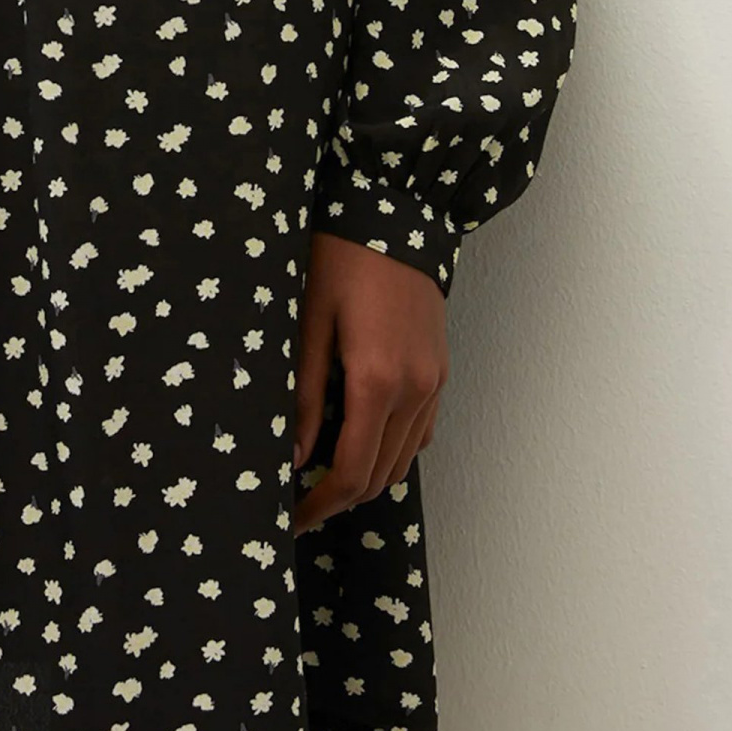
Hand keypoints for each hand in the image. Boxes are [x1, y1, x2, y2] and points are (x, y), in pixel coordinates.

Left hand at [290, 230, 448, 534]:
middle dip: (338, 498)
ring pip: (402, 461)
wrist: (399, 212)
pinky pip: (419, 433)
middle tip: (298, 502)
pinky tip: (359, 439)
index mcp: (376, 380)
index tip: (290, 518)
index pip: (350, 471)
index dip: (319, 504)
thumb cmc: (342, 258)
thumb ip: (304, 391)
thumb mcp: (308, 320)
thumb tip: (293, 454)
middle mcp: (414, 390)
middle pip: (379, 477)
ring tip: (321, 474)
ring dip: (365, 477)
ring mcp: (434, 383)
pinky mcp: (441, 372)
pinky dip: (391, 450)